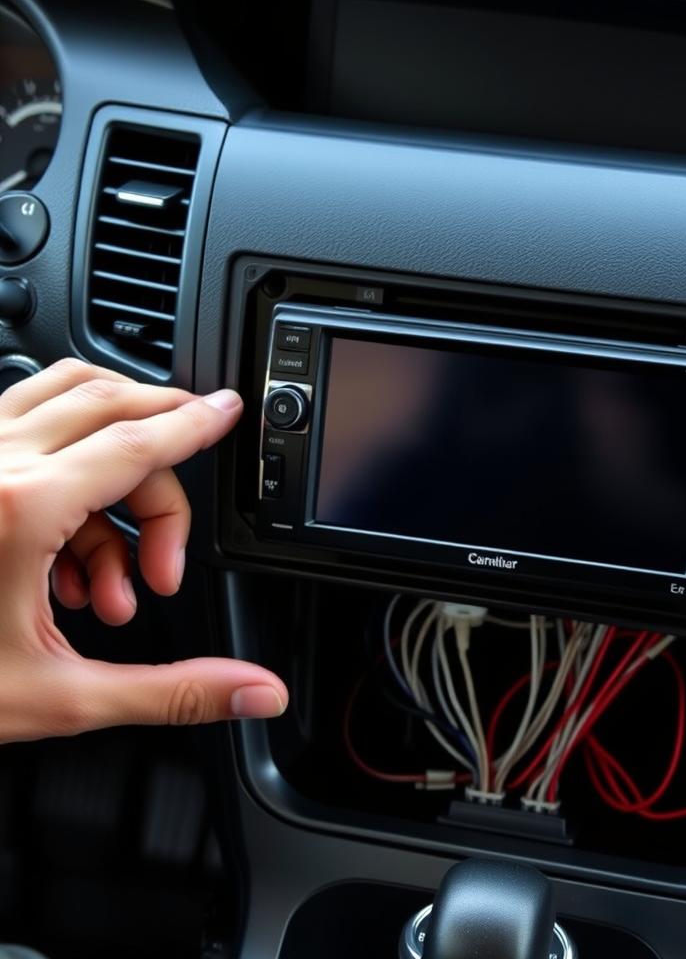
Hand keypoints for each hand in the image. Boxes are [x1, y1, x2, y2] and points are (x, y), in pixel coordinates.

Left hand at [0, 358, 287, 741]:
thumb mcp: (63, 697)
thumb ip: (175, 691)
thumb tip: (256, 692)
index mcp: (19, 507)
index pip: (139, 442)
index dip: (196, 425)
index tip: (228, 410)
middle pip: (113, 410)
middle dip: (160, 465)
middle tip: (172, 544)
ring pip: (62, 394)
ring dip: (113, 448)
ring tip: (119, 546)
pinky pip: (21, 420)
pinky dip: (66, 461)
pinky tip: (67, 551)